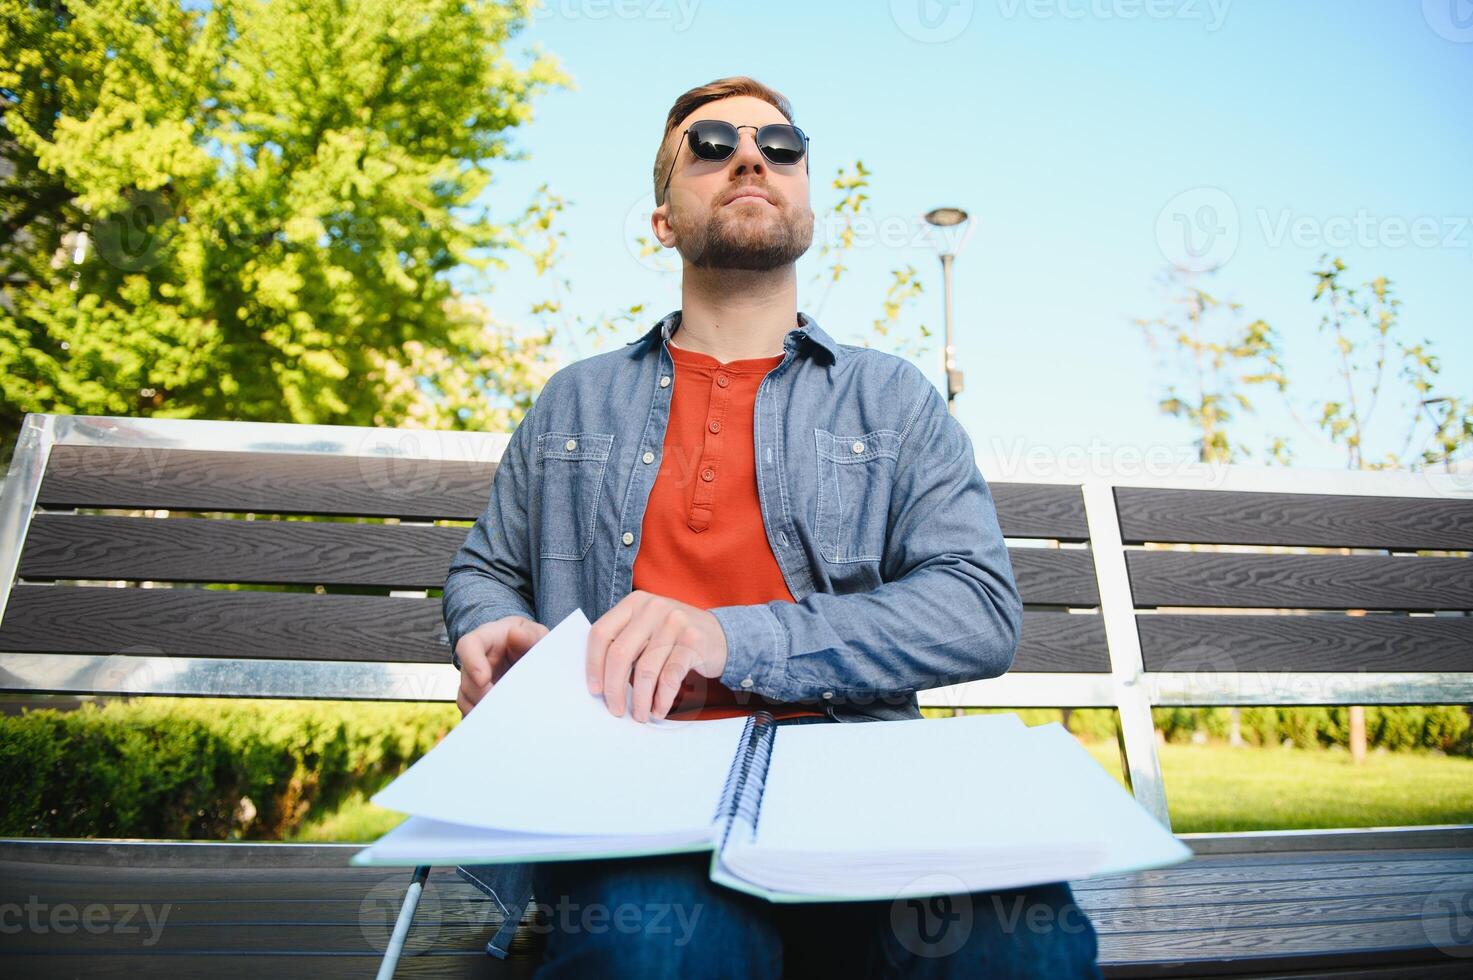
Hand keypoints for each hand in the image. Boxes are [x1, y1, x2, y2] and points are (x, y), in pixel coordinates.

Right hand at [455, 615, 548, 716]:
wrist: (524, 651)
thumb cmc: (527, 639)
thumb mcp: (534, 632)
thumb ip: (530, 634)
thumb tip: (516, 635)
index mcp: (485, 639)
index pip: (468, 646)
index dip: (471, 662)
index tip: (483, 679)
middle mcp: (473, 662)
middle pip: (467, 681)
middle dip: (482, 696)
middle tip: (502, 706)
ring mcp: (472, 682)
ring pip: (467, 700)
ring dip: (484, 710)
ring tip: (506, 717)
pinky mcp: (476, 699)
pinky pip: (472, 712)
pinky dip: (485, 720)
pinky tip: (502, 724)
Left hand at [586, 590, 728, 722]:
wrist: (721, 635)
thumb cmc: (675, 637)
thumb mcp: (648, 628)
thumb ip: (625, 643)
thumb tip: (601, 683)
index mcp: (634, 602)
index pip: (601, 633)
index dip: (593, 665)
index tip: (595, 690)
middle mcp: (653, 608)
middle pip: (620, 654)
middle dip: (614, 689)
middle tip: (615, 709)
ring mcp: (675, 623)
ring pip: (645, 670)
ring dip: (640, 700)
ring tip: (640, 714)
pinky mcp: (693, 641)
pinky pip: (669, 677)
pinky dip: (661, 699)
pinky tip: (659, 709)